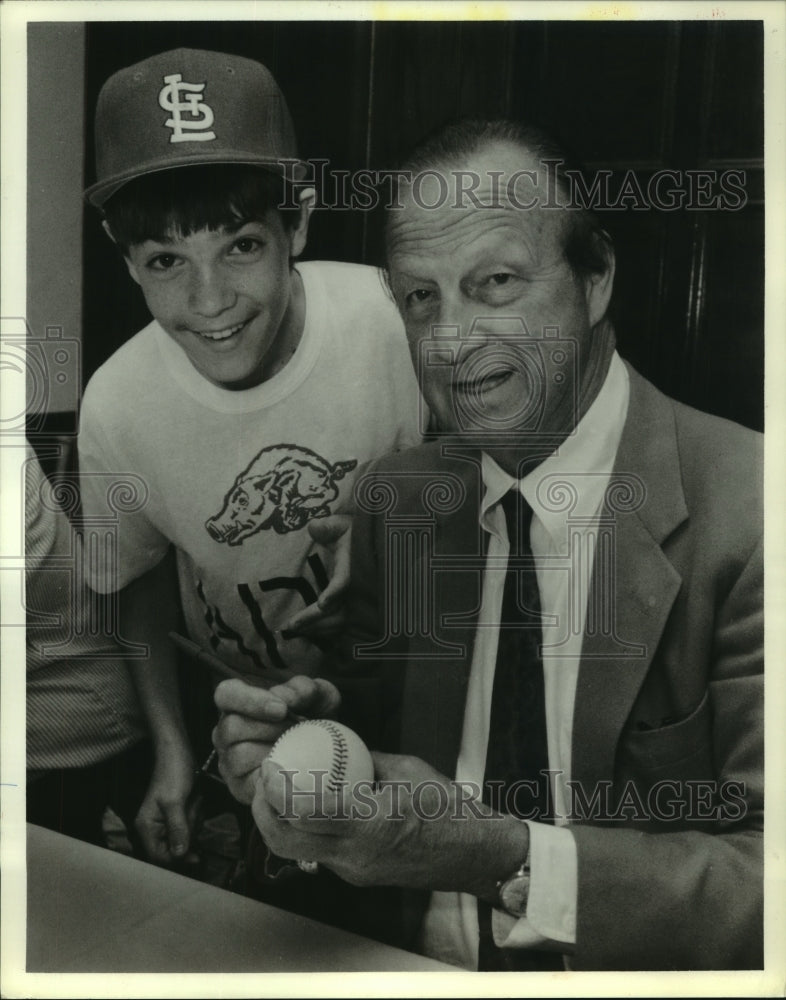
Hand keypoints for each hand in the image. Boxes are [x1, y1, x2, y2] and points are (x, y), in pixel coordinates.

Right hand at [135, 741, 198, 864]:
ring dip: (194, 821)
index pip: (160, 857)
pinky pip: (190, 825)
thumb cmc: (173, 772)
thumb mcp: (175, 801)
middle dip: (188, 832)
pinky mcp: (178, 814)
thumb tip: (180, 854)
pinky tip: (195, 801)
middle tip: (191, 810)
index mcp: (147, 827)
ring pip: (185, 836)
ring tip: (193, 801)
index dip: (178, 859)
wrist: (178, 751)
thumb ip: (177, 828)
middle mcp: (154, 827)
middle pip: (175, 848)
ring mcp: (166, 820)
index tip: (196, 854)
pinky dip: (196, 815)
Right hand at [212, 675, 341, 804]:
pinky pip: (250, 783)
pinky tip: (293, 768)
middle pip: (231, 727)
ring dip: (272, 751)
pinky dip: (274, 776)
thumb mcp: (317, 696)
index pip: (227, 693)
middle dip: (269, 729)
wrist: (325, 751)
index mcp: (237, 701)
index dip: (250, 700)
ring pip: (238, 756)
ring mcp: (229, 760)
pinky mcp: (240, 787)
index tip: (281, 709)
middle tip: (297, 730)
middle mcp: (226, 731)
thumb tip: (284, 698)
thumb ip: (302, 689)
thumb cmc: (313, 716)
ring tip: (296, 748)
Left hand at [253, 751, 529, 900]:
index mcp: (371, 822)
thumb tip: (332, 746)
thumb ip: (363, 760)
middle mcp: (357, 853)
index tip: (269, 767)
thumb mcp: (405, 769)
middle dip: (262, 811)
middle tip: (260, 781)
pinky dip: (300, 831)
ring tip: (273, 794)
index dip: (277, 792)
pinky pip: (316, 854)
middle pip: (286, 841)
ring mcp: (354, 870)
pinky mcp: (355, 876)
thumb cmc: (445, 805)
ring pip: (295, 852)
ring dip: (275, 824)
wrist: (471, 853)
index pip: (307, 812)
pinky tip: (302, 808)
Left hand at [281, 514, 351, 638]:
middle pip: (340, 611)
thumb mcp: (341, 525)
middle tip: (290, 627)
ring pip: (340, 622)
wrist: (371, 545)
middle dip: (315, 620)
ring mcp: (359, 601)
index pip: (345, 581)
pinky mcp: (355, 610)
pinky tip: (310, 634)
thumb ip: (327, 527)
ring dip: (318, 629)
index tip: (322, 603)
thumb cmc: (353, 534)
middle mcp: (358, 588)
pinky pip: (342, 626)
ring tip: (295, 631)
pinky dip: (327, 632)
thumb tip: (313, 526)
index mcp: (353, 566)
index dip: (335, 592)